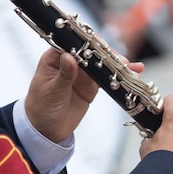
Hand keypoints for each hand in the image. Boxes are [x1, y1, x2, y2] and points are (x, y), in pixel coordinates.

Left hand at [24, 48, 144, 142]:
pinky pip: (107, 78)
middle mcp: (70, 62)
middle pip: (91, 52)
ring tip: (131, 68)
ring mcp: (82, 74)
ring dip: (117, 65)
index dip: (88, 43)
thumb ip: (63, 75)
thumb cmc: (40, 108)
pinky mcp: (91, 86)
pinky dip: (119, 77)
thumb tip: (70, 57)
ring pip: (102, 64)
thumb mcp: (51, 92)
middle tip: (121, 62)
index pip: (73, 44)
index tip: (101, 47)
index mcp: (54, 58)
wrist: (45, 130)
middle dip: (107, 55)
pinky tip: (132, 73)